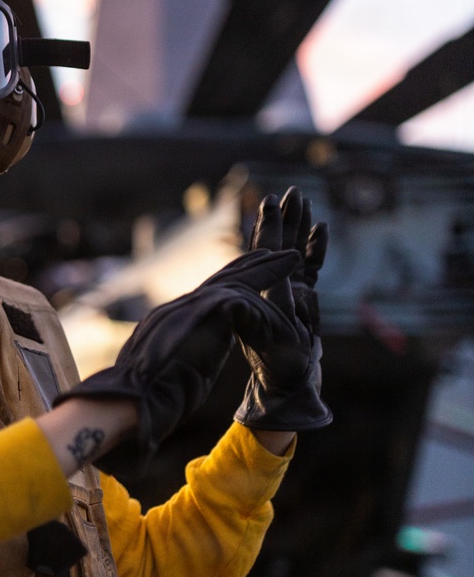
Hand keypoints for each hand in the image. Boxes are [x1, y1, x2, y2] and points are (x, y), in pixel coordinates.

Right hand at [53, 246, 300, 469]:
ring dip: (264, 269)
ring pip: (233, 281)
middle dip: (248, 268)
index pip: (201, 301)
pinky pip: (243, 293)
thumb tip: (180, 367)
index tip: (246, 282)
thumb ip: (177, 362)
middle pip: (218, 282)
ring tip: (290, 259)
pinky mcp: (202, 312)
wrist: (128, 405)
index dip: (226, 290)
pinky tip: (287, 272)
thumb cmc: (139, 406)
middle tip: (274, 254)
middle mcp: (175, 310)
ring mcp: (186, 308)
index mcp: (167, 326)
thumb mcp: (164, 377)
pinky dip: (266, 282)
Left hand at [233, 188, 331, 431]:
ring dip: (299, 227)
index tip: (268, 201)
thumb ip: (259, 314)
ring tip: (303, 200)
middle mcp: (273, 287)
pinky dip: (315, 248)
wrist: (289, 383)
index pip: (264, 250)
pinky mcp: (302, 299)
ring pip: (294, 250)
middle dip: (285, 218)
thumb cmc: (276, 362)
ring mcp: (287, 291)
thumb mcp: (263, 336)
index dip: (267, 227)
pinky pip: (310, 267)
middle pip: (278, 243)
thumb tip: (255, 296)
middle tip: (290, 193)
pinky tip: (321, 229)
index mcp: (261, 289)